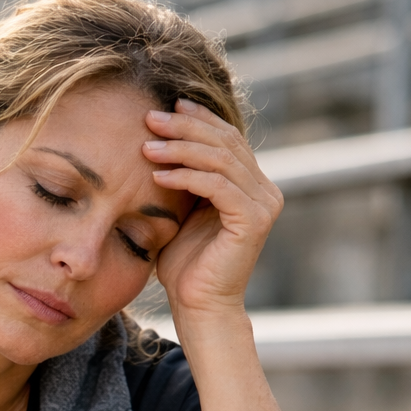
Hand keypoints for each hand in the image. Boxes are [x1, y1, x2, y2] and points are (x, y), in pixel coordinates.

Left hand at [142, 99, 282, 320]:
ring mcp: (263, 204)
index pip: (227, 138)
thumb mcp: (183, 210)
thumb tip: (161, 142)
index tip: (168, 105)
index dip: (199, 119)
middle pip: (225, 142)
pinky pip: (217, 186)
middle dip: (185, 127)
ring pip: (220, 160)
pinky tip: (158, 175)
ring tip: (146, 147)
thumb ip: (185, 178)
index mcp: (251, 184)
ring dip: (180, 149)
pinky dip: (186, 177)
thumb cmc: (184, 263)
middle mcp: (264, 190)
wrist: (198, 304)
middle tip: (150, 118)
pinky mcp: (253, 220)